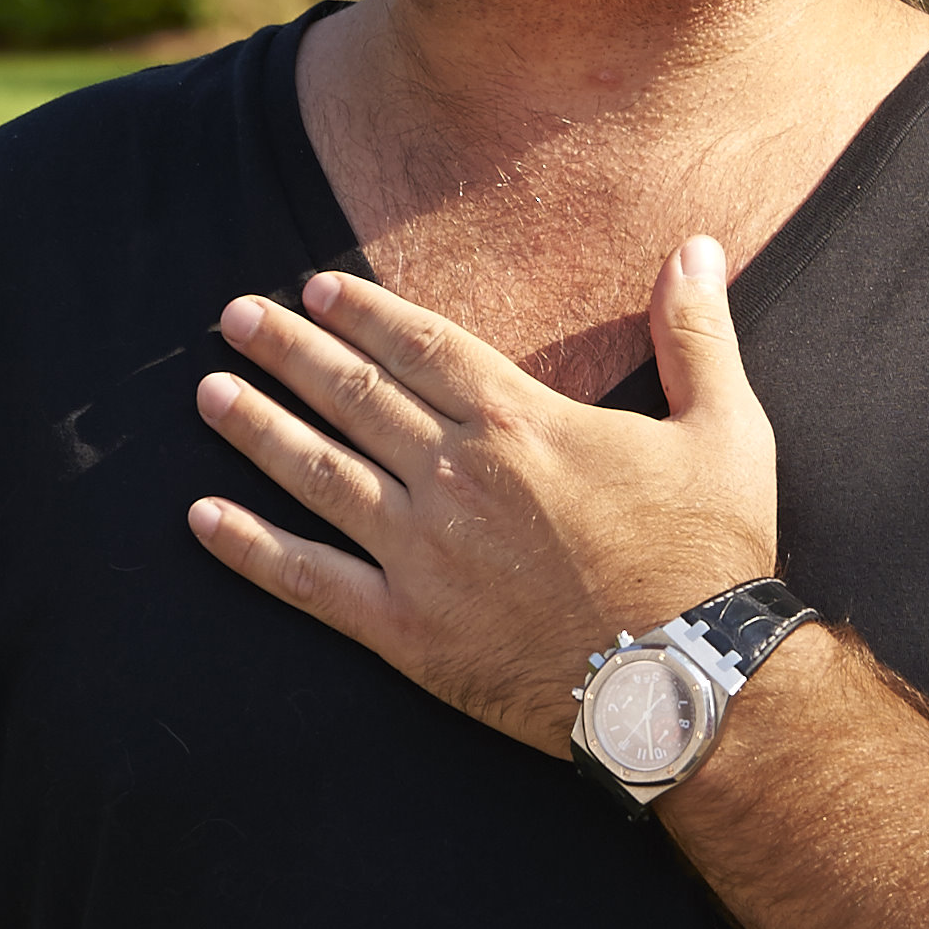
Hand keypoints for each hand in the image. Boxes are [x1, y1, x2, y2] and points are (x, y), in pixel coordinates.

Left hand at [186, 239, 778, 753]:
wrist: (688, 684)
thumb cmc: (711, 557)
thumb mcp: (726, 429)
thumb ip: (698, 332)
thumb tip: (696, 244)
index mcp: (522, 423)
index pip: (422, 347)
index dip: (364, 313)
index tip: (317, 288)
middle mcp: (458, 476)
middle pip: (353, 396)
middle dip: (289, 350)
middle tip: (236, 318)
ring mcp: (423, 554)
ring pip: (319, 474)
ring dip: (257, 428)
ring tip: (209, 393)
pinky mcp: (407, 631)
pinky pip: (308, 582)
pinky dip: (250, 550)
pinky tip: (203, 519)